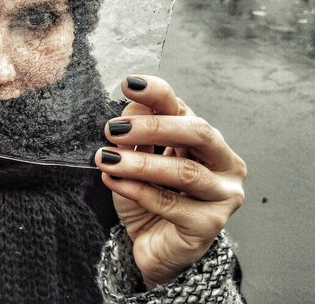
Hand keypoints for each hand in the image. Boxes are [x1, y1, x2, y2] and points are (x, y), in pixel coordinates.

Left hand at [95, 76, 245, 288]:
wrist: (154, 246)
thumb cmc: (150, 197)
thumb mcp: (138, 157)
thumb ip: (138, 128)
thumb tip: (133, 101)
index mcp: (205, 140)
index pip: (184, 108)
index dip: (157, 94)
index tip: (129, 84)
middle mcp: (224, 164)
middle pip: (198, 133)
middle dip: (153, 127)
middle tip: (114, 128)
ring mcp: (223, 195)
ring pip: (184, 171)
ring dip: (139, 163)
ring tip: (106, 158)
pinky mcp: (209, 225)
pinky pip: (171, 203)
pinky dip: (137, 190)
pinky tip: (112, 181)